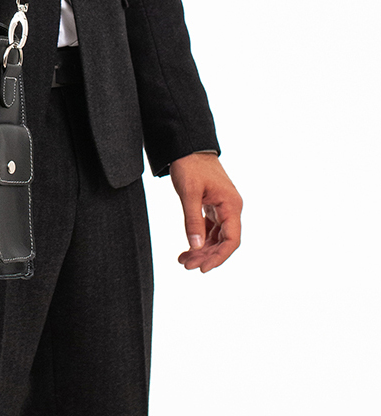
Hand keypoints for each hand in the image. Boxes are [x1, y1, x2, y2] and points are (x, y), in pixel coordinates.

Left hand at [170, 153, 241, 272]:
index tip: (203, 268)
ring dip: (201, 251)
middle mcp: (230, 208)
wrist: (187, 146)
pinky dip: (199, 240)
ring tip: (183, 261)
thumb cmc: (190, 165)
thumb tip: (195, 247)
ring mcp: (222, 208)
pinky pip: (209, 229)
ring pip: (216, 237)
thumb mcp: (188, 193)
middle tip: (186, 265)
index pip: (232, 240)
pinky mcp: (212, 207)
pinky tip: (186, 250)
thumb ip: (192, 220)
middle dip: (206, 256)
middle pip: (223, 241)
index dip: (219, 257)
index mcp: (231, 205)